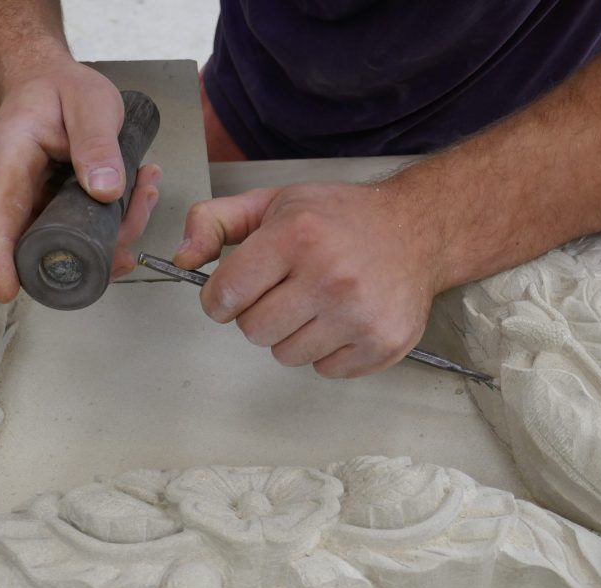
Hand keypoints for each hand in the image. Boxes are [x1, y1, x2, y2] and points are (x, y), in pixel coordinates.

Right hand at [0, 57, 160, 302]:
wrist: (49, 81)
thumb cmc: (59, 87)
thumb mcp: (88, 102)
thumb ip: (96, 143)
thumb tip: (106, 192)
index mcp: (11, 161)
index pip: (1, 217)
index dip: (3, 258)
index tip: (8, 290)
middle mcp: (19, 191)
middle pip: (49, 241)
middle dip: (99, 245)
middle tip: (136, 217)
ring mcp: (41, 204)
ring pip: (78, 240)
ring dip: (120, 228)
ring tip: (148, 190)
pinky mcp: (63, 210)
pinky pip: (91, 228)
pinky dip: (122, 218)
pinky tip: (143, 192)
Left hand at [173, 183, 446, 377]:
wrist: (418, 230)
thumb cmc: (340, 218)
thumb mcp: (275, 203)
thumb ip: (216, 222)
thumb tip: (182, 260)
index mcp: (297, 235)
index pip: (224, 295)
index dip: (220, 298)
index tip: (235, 292)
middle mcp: (330, 276)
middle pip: (252, 331)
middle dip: (259, 314)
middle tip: (285, 291)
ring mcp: (359, 315)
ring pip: (286, 355)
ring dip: (293, 335)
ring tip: (318, 303)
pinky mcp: (381, 344)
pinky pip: (323, 370)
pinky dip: (326, 351)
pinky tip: (343, 319)